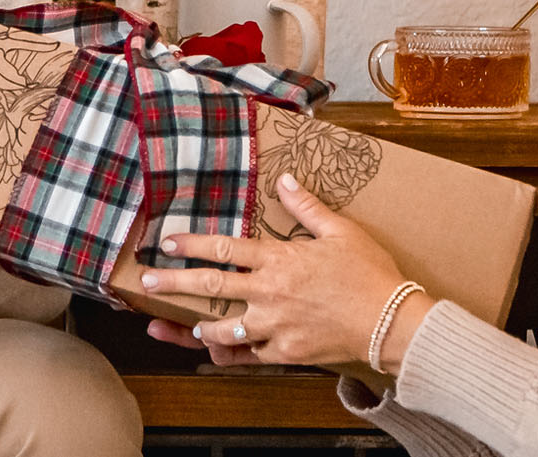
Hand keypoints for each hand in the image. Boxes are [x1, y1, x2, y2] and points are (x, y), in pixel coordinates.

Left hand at [132, 173, 421, 368]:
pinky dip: (228, 354)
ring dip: (196, 326)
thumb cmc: (370, 274)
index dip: (193, 244)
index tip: (168, 243)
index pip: (225, 248)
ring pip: (222, 329)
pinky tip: (213, 351)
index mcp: (280, 260)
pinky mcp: (286, 353)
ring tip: (176, 324)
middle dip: (173, 283)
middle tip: (146, 282)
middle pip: (211, 287)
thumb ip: (308, 207)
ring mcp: (274, 327)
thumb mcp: (342, 231)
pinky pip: (247, 357)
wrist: (392, 323)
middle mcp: (269, 294)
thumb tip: (285, 180)